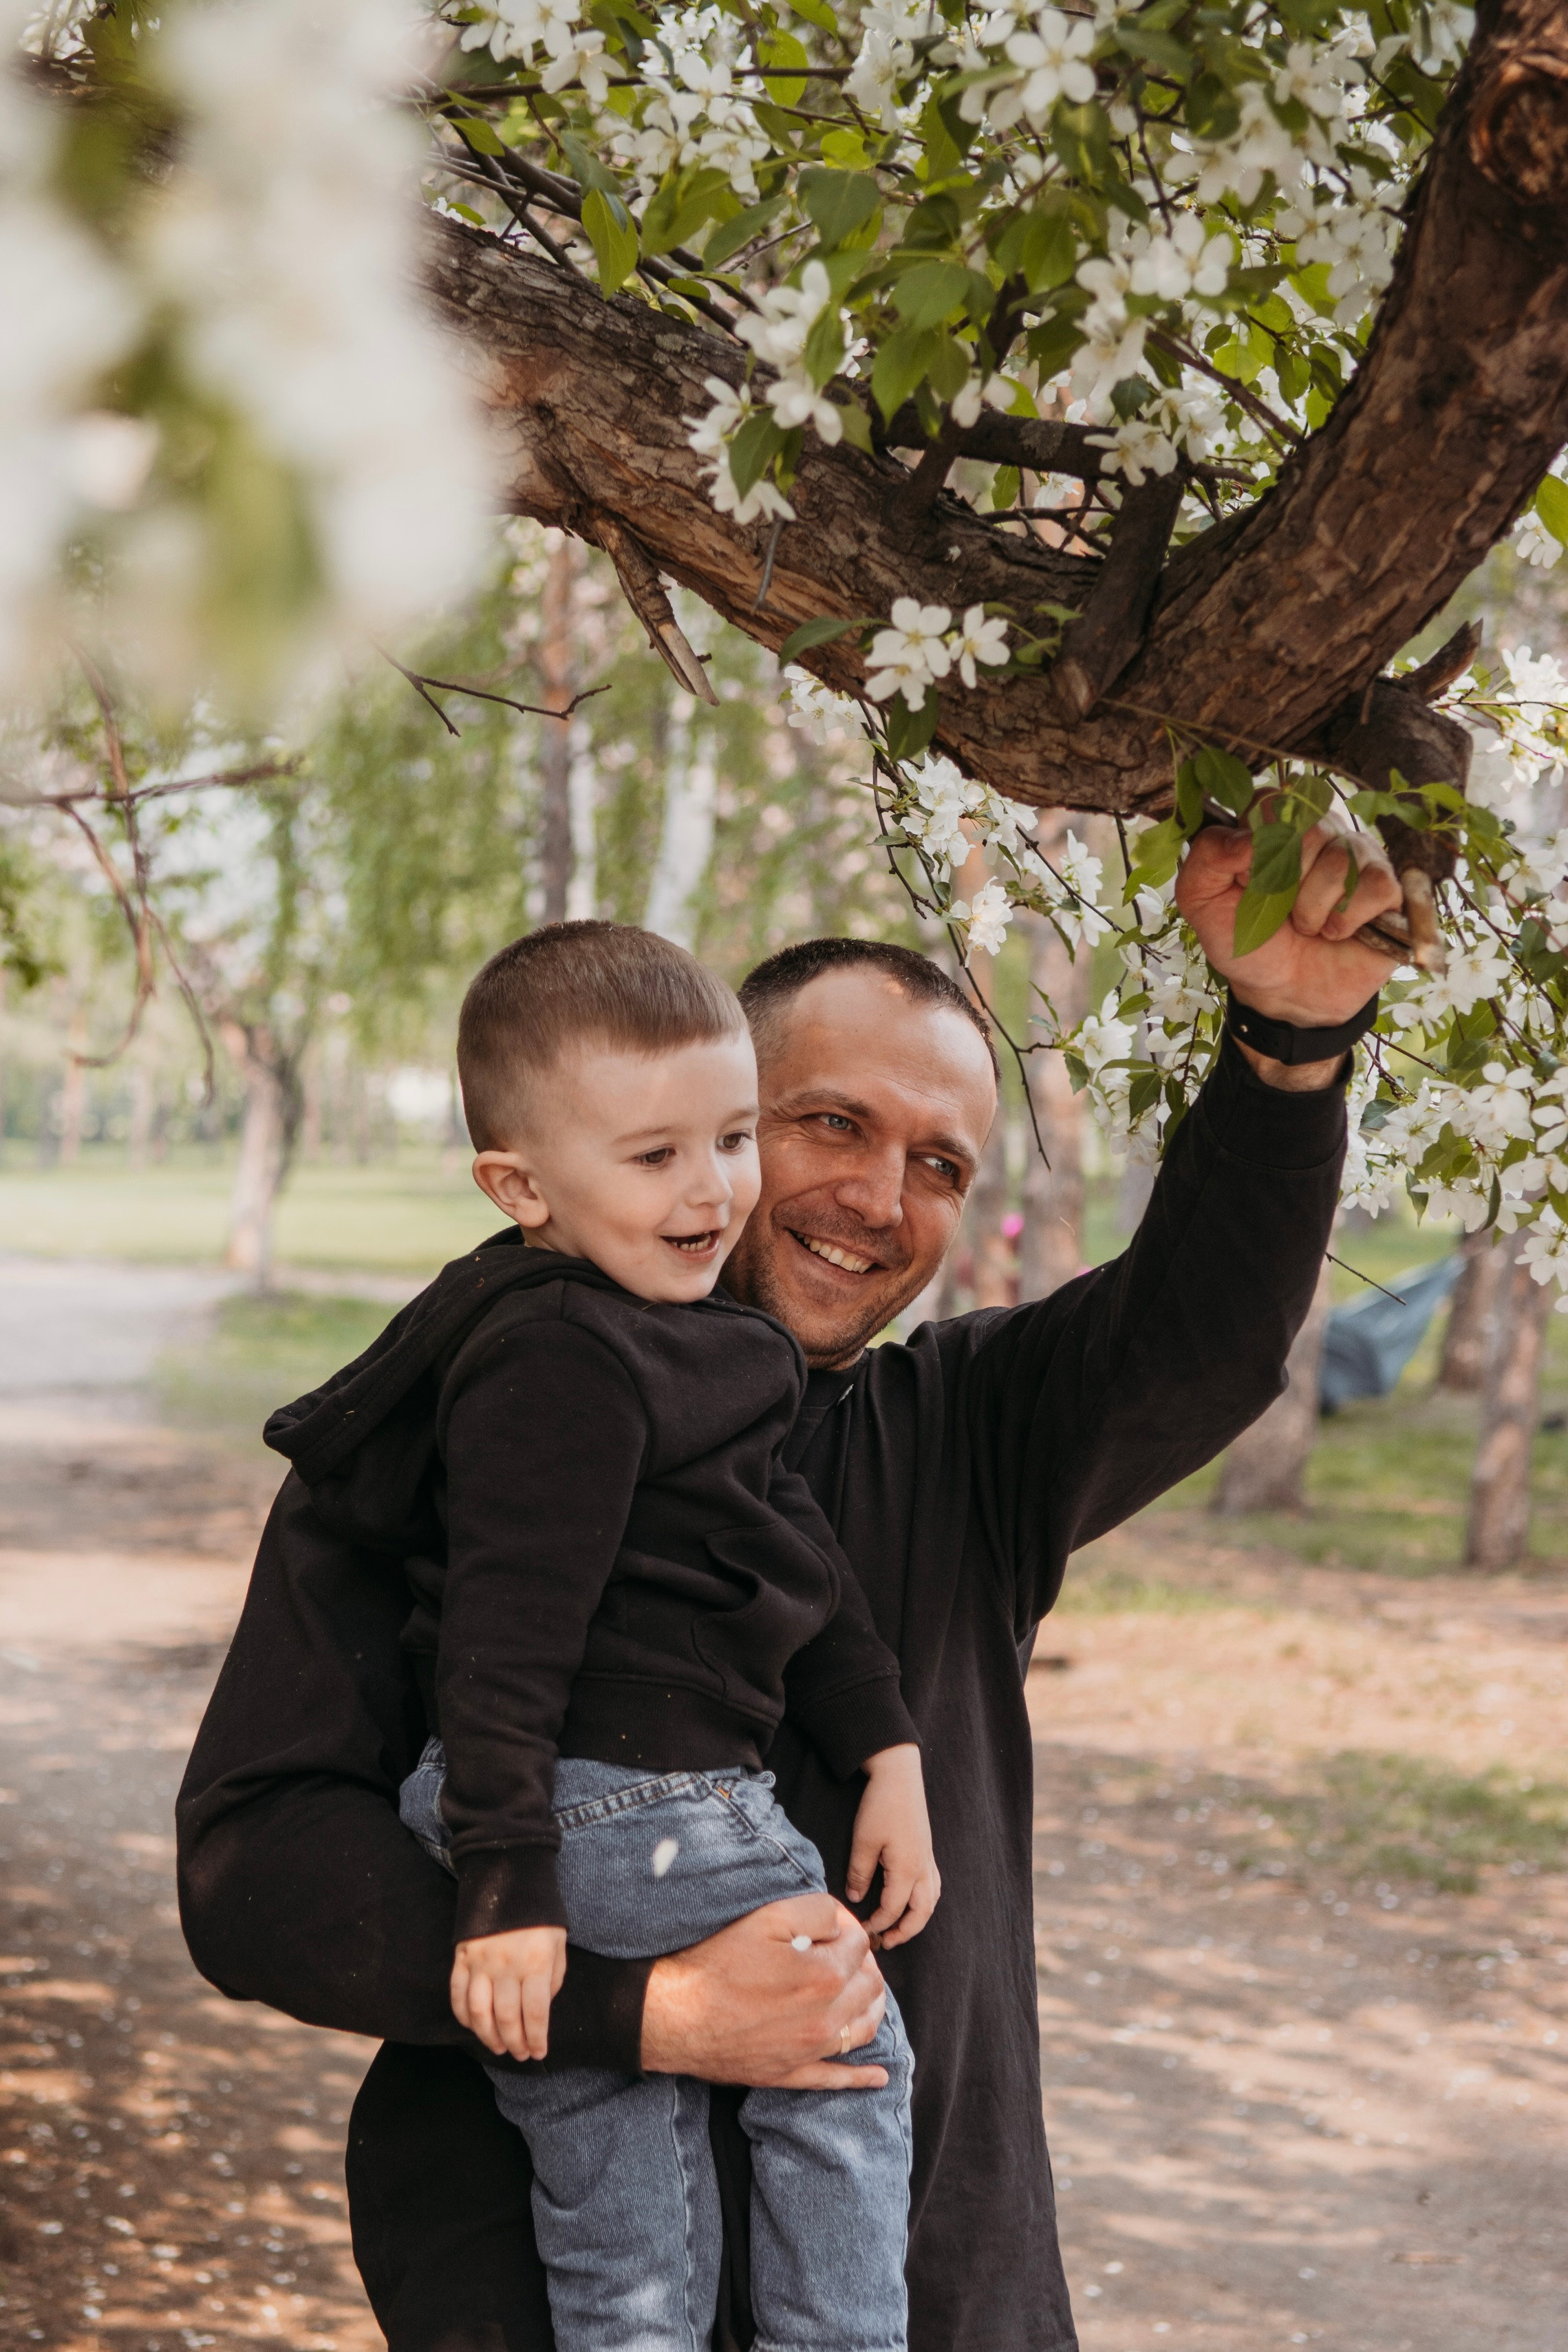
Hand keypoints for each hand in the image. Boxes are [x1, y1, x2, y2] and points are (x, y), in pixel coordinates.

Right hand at [451, 1924, 566, 2061]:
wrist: (509, 1872)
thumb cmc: (541, 1914)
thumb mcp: (558, 1944)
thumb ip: (552, 1979)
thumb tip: (539, 2011)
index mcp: (536, 1962)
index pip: (535, 2014)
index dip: (537, 2039)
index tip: (540, 2053)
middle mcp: (506, 1965)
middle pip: (506, 2018)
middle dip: (515, 2043)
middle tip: (521, 2055)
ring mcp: (480, 1961)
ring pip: (479, 2012)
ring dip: (488, 2036)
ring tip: (499, 2047)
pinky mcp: (462, 1956)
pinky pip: (458, 1994)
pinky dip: (464, 2016)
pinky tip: (474, 2026)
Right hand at [642, 1893, 888, 2090]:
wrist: (674, 2015)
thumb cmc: (716, 1963)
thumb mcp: (767, 1918)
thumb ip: (816, 1912)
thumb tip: (842, 1923)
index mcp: (825, 1978)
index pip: (860, 1944)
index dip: (846, 1924)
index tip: (827, 1920)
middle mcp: (826, 2020)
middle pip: (870, 1986)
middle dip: (862, 1961)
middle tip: (839, 1947)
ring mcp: (809, 2051)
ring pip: (862, 2029)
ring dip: (870, 2006)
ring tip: (861, 1989)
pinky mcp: (789, 2074)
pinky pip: (835, 2080)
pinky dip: (861, 2077)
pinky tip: (878, 2076)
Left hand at [847, 1743, 939, 1949]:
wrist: (899, 1775)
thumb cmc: (881, 1806)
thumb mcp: (863, 1841)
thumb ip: (859, 1873)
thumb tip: (855, 1897)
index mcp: (907, 1870)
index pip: (893, 1909)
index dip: (877, 1923)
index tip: (861, 1930)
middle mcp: (923, 1868)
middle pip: (921, 1913)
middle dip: (905, 1932)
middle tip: (886, 1942)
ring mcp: (928, 1859)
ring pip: (931, 1900)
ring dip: (917, 1918)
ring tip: (900, 1927)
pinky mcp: (927, 1850)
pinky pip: (933, 1885)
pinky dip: (925, 1900)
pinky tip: (913, 1900)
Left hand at [1176, 818, 1404, 1029]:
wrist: (1282, 992)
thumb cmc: (1246, 940)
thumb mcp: (1202, 901)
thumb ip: (1207, 857)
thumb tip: (1245, 838)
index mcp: (1274, 825)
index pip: (1269, 800)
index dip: (1256, 843)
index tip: (1245, 879)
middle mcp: (1319, 831)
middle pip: (1309, 827)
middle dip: (1283, 881)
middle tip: (1278, 909)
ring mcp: (1357, 856)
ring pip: (1341, 859)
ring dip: (1311, 908)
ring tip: (1305, 926)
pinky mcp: (1387, 888)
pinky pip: (1375, 887)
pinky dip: (1345, 920)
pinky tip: (1334, 932)